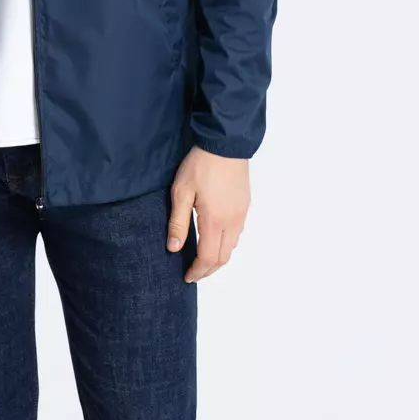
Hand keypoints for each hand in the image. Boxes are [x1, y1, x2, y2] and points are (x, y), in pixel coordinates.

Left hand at [167, 147, 249, 282]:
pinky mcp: (244, 206)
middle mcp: (232, 221)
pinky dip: (226, 244)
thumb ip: (178, 222)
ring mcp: (241, 214)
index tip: (187, 276)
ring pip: (232, 246)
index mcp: (215, 220)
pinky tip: (214, 239)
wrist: (225, 143)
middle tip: (194, 273)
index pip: (208, 257)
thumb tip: (174, 248)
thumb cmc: (201, 165)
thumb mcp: (181, 192)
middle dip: (208, 269)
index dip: (198, 271)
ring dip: (218, 258)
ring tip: (202, 259)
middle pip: (223, 257)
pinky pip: (237, 233)